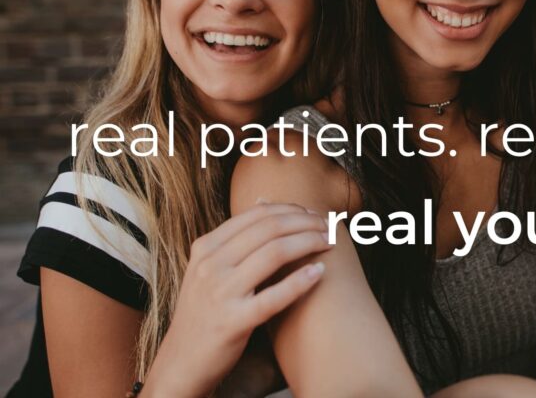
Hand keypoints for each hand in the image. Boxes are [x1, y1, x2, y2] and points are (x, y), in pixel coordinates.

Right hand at [142, 202, 330, 397]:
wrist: (181, 361)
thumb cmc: (204, 311)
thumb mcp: (209, 268)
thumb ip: (235, 239)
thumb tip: (264, 201)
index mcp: (206, 247)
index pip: (256, 215)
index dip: (291, 210)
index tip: (313, 214)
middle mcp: (211, 264)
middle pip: (269, 229)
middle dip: (305, 223)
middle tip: (328, 227)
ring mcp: (220, 292)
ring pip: (274, 253)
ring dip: (309, 243)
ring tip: (328, 244)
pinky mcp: (232, 321)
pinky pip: (273, 296)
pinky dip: (300, 281)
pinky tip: (319, 272)